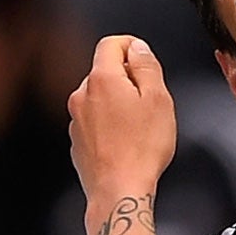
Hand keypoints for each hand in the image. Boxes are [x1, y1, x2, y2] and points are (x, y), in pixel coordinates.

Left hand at [68, 36, 176, 206]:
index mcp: (102, 80)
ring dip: (117, 103)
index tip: (143, 59)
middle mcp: (82, 96)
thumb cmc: (141, 150)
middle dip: (126, 79)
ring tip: (138, 127)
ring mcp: (76, 120)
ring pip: (98, 97)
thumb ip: (146, 65)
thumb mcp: (158, 98)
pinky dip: (108, 124)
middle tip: (148, 101)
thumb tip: (138, 48)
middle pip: (104, 71)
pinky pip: (93, 121)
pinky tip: (125, 142)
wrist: (119, 191)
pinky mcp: (77, 141)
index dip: (131, 46)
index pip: (111, 43)